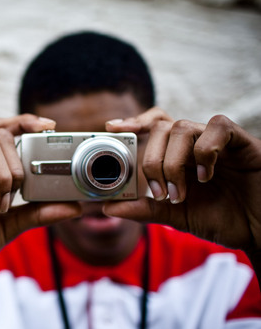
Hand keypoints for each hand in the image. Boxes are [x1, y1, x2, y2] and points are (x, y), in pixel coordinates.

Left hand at [105, 110, 260, 253]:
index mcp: (179, 156)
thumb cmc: (223, 219)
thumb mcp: (176, 216)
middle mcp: (195, 144)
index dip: (133, 121)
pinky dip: (205, 151)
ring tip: (181, 193)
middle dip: (152, 160)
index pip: (154, 126)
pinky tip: (206, 176)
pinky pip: (218, 127)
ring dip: (173, 162)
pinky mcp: (243, 143)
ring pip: (182, 127)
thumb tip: (107, 207)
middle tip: (159, 192)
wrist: (260, 231)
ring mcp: (218, 142)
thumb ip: (145, 209)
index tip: (111, 127)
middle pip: (162, 128)